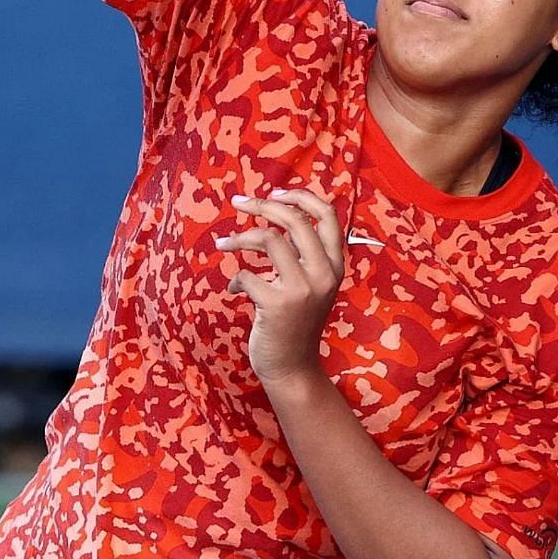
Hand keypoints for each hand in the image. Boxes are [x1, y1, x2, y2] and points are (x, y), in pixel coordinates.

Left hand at [219, 187, 345, 388]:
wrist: (292, 366)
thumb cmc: (294, 321)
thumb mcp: (309, 284)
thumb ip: (300, 254)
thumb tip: (273, 213)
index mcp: (335, 266)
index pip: (329, 216)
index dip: (301, 197)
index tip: (274, 192)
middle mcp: (324, 274)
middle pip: (294, 220)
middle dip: (261, 205)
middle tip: (237, 203)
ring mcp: (302, 290)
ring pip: (267, 239)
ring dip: (238, 238)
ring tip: (222, 244)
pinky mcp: (277, 304)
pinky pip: (245, 275)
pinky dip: (235, 280)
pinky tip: (236, 291)